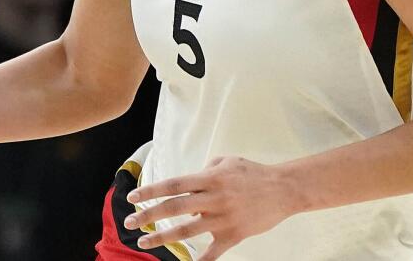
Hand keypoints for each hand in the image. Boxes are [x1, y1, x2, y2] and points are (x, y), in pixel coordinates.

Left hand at [123, 156, 297, 260]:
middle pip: (173, 208)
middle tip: (129, 222)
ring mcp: (224, 219)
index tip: (132, 197)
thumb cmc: (253, 173)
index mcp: (210, 178)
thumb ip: (205, 170)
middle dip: (148, 216)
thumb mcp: (227, 161)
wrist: (284, 189)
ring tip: (143, 241)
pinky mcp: (234, 235)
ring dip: (162, 238)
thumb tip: (188, 182)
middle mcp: (214, 198)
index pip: (173, 185)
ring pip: (186, 231)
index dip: (150, 191)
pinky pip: (212, 252)